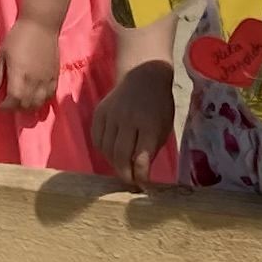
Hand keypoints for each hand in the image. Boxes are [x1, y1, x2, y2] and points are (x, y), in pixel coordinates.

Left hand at [0, 15, 62, 114]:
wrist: (41, 25)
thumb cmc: (18, 37)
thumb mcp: (2, 54)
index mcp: (19, 75)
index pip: (14, 100)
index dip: (6, 106)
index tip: (0, 105)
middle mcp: (34, 81)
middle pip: (26, 105)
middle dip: (16, 108)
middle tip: (10, 103)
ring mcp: (46, 79)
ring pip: (39, 103)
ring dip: (29, 107)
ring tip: (22, 102)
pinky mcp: (55, 76)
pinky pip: (50, 95)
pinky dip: (42, 101)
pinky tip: (36, 97)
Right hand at [94, 62, 177, 184]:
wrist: (143, 76)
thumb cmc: (158, 105)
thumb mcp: (164, 127)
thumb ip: (152, 149)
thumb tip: (140, 173)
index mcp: (150, 124)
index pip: (142, 158)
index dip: (141, 176)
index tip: (143, 185)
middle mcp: (128, 120)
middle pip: (121, 156)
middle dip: (125, 174)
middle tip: (129, 182)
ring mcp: (111, 115)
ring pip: (107, 150)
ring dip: (114, 163)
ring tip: (122, 166)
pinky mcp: (99, 113)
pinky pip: (97, 139)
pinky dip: (103, 150)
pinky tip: (112, 152)